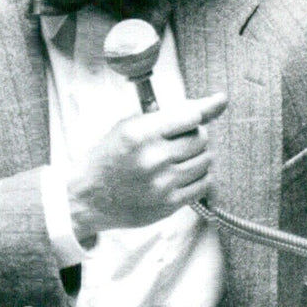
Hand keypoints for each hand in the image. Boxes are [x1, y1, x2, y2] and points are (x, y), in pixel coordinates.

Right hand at [67, 92, 227, 238]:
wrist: (88, 197)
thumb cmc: (108, 157)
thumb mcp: (128, 126)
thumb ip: (170, 114)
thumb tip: (217, 102)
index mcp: (140, 134)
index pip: (190, 116)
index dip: (199, 112)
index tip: (206, 108)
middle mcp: (153, 159)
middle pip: (200, 139)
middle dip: (194, 135)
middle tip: (178, 139)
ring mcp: (163, 184)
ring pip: (206, 161)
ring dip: (197, 156)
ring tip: (179, 157)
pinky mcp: (169, 204)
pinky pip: (203, 184)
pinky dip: (199, 176)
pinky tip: (183, 173)